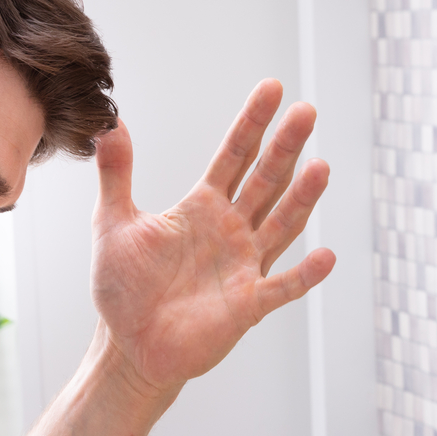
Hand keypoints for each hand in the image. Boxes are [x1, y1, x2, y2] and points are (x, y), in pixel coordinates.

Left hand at [89, 81, 334, 396]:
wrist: (128, 347)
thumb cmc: (124, 289)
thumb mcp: (112, 224)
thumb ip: (116, 175)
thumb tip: (110, 123)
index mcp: (202, 207)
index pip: (234, 156)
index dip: (252, 123)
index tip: (273, 89)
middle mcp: (231, 230)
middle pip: (265, 181)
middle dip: (286, 147)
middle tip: (307, 111)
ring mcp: (243, 266)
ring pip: (281, 225)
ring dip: (302, 198)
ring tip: (322, 167)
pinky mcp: (247, 305)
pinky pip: (282, 287)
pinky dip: (304, 275)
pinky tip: (326, 256)